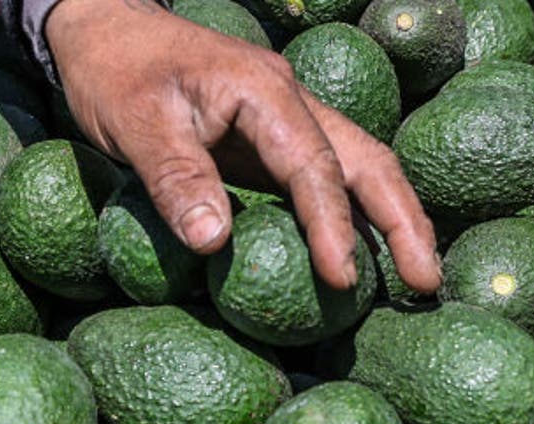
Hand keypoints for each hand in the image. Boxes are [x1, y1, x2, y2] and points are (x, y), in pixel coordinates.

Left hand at [45, 0, 440, 292]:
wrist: (106, 30)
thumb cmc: (116, 72)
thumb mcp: (134, 124)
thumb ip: (174, 178)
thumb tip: (214, 242)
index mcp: (265, 93)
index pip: (314, 166)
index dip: (332, 226)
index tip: (342, 278)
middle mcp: (290, 102)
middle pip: (367, 161)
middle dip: (404, 221)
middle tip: (426, 283)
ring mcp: (285, 120)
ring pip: (356, 166)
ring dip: (390, 218)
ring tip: (415, 277)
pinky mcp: (269, 140)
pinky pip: (322, 177)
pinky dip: (351, 214)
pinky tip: (360, 253)